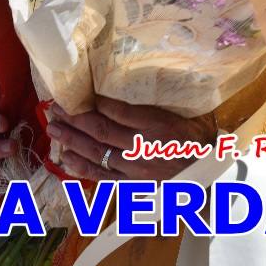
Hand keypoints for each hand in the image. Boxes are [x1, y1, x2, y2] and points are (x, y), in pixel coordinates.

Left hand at [46, 97, 216, 180]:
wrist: (213, 175)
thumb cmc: (197, 138)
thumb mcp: (184, 113)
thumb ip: (155, 102)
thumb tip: (125, 82)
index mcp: (159, 125)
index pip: (117, 110)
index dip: (93, 102)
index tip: (76, 93)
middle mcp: (144, 147)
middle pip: (101, 130)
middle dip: (73, 117)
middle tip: (54, 107)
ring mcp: (137, 168)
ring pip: (97, 152)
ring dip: (71, 139)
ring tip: (53, 128)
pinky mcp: (134, 184)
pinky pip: (103, 176)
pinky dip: (82, 167)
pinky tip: (66, 157)